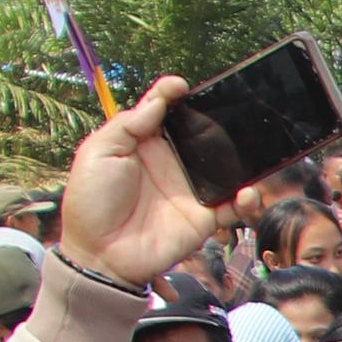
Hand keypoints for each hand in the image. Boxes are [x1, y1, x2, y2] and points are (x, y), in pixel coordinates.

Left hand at [61, 79, 250, 288]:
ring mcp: (189, 191)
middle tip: (231, 114)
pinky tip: (247, 192)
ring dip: (241, 160)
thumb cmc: (91, 201)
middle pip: (201, 137)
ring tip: (250, 151)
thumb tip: (160, 99)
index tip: (182, 87)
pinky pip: (233, 207)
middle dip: (218, 124)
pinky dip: (247, 200)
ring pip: (225, 170)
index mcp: (143, 145)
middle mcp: (170, 164)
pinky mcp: (203, 218)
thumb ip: (129, 124)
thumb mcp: (98, 152)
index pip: (164, 113)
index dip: (173, 96)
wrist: (99, 254)